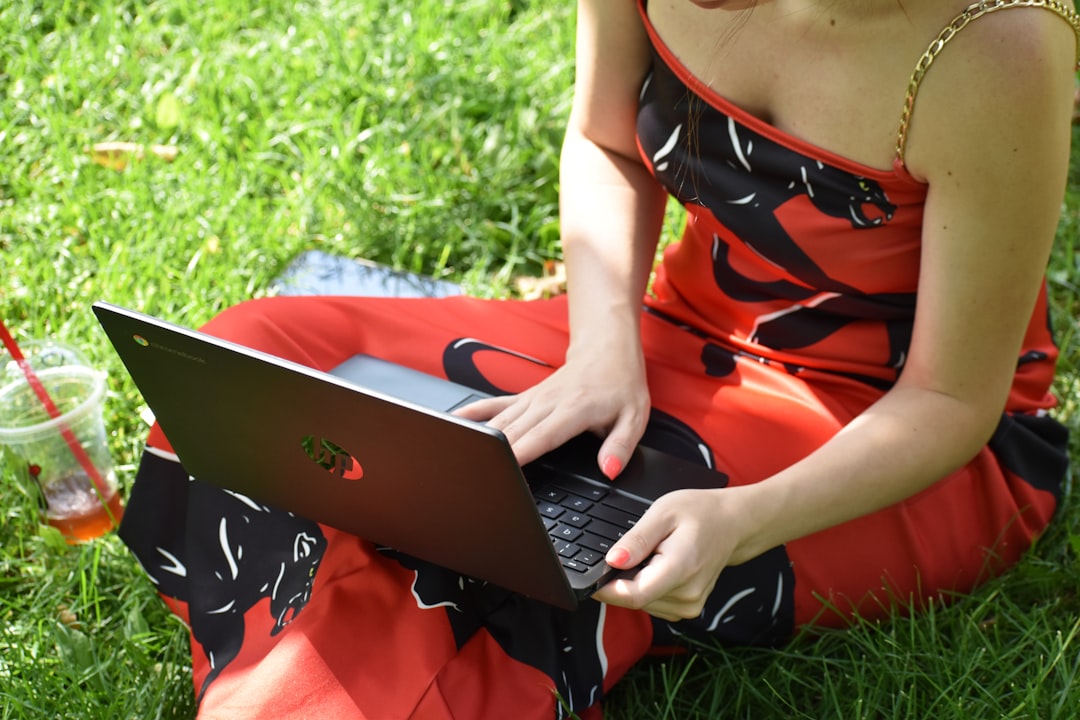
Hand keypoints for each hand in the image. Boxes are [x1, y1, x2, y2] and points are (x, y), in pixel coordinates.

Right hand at [453, 344, 649, 472]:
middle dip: (492, 456)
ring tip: (457, 457)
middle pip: (513, 433)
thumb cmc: (621, 385)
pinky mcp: (524, 396)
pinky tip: (454, 423)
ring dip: (479, 440)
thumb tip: (609, 470)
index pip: (541, 437)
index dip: (521, 454)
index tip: (503, 470)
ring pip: (500, 421)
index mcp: (574, 409)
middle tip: (473, 477)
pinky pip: (494, 405)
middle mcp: (548, 402)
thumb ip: (621, 446)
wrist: (607, 350)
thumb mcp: (634, 418)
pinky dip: (474, 414)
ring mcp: (533, 398)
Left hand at [591, 488, 745, 621]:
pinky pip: (653, 603)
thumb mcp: (663, 512)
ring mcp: (689, 605)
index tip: (592, 578)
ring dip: (635, 583)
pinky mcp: (687, 608)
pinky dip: (647, 587)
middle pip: (635, 600)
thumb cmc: (701, 514)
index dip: (606, 590)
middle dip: (622, 579)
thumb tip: (612, 560)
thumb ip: (636, 539)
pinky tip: (657, 567)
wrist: (731, 524)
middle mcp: (687, 594)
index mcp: (680, 568)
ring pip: (642, 603)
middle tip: (631, 552)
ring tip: (652, 556)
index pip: (634, 595)